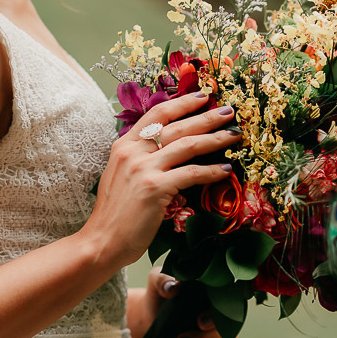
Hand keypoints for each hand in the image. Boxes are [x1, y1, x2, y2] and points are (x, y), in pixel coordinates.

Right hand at [82, 93, 240, 266]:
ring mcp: (143, 169)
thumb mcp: (122, 176)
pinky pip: (191, 174)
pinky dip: (212, 171)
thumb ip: (141, 158)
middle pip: (177, 126)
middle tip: (229, 111)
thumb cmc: (115, 214)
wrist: (101, 241)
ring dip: (215, 139)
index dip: (182, 102)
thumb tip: (168, 148)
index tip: (203, 96)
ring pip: (187, 145)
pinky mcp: (154, 188)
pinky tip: (226, 170)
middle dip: (207, 117)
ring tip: (234, 136)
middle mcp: (132, 152)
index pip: (157, 114)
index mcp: (124, 146)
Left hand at [145, 269, 235, 337]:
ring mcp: (223, 322)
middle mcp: (223, 303)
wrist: (154, 312)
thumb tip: (172, 288)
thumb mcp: (155, 281)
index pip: (226, 298)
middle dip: (208, 336)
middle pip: (229, 323)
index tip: (200, 323)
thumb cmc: (159, 293)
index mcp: (213, 285)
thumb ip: (161, 280)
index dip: (218, 313)